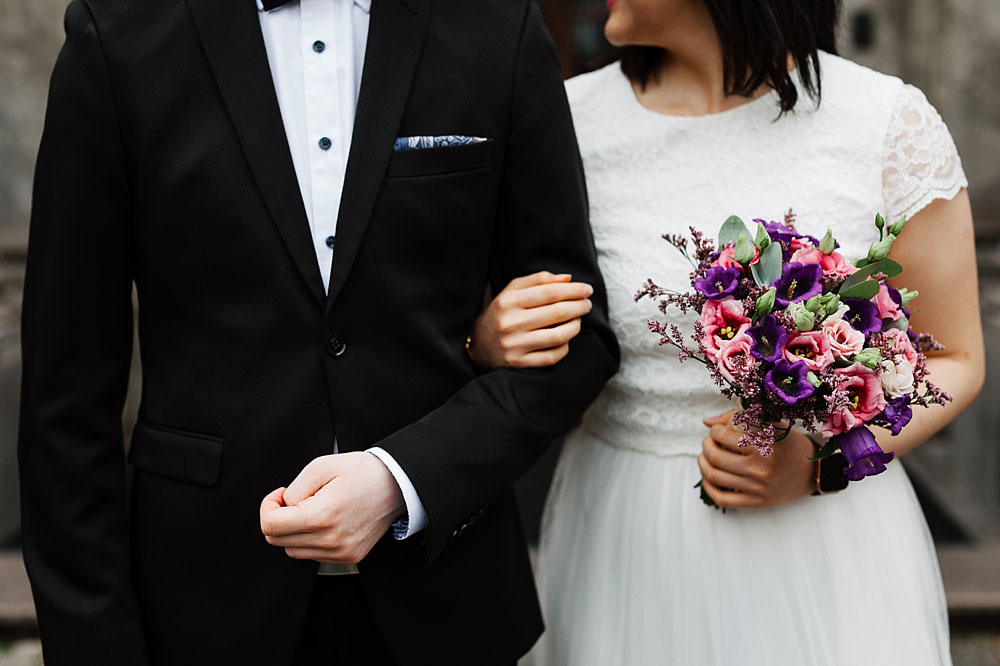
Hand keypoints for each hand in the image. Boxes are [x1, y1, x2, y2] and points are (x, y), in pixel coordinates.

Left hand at [259, 452, 404, 563]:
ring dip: (293, 530)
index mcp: (323, 516)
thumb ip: (294, 489)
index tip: (282, 493)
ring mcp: (341, 552)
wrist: (398, 485)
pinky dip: (310, 538)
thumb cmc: (361, 471)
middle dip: (278, 517)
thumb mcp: (321, 466)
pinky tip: (325, 520)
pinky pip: (312, 554)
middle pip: (277, 540)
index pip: (270, 526)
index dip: (268, 506)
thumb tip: (283, 509)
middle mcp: (332, 541)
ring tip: (312, 508)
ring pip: (292, 550)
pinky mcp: (349, 557)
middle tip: (295, 498)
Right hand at [469, 271, 592, 368]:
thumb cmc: (500, 314)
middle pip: (557, 313)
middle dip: (579, 306)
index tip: (587, 289)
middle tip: (587, 304)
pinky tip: (566, 339)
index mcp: (508, 301)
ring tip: (578, 320)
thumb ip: (538, 280)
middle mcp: (510, 323)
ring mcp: (515, 346)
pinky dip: (565, 347)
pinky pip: (552, 356)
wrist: (477, 347)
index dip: (573, 290)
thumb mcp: (511, 292)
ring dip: (575, 326)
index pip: (550, 292)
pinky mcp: (519, 364)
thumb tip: (568, 278)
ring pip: (558, 336)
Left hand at [697, 411, 815, 508]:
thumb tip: (707, 422)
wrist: (812, 472)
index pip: (725, 436)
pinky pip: (721, 498)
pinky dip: (708, 487)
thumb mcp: (772, 426)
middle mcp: (761, 469)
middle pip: (716, 456)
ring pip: (714, 476)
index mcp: (765, 447)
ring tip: (705, 455)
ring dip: (703, 462)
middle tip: (709, 441)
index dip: (715, 431)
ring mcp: (757, 488)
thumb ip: (740, 418)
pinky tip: (708, 476)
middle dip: (707, 445)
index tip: (717, 430)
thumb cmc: (789, 445)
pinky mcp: (756, 502)